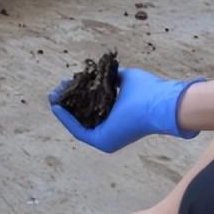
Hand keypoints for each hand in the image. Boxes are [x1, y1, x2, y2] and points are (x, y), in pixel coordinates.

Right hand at [49, 68, 202, 152]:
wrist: (160, 103)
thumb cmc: (149, 91)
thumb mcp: (127, 79)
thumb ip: (113, 77)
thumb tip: (102, 72)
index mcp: (119, 118)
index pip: (94, 108)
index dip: (78, 96)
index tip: (67, 84)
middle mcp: (112, 131)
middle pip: (83, 116)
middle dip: (67, 103)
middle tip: (56, 91)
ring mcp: (106, 138)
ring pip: (78, 124)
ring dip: (64, 111)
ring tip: (53, 97)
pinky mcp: (102, 141)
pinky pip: (78, 131)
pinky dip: (66, 119)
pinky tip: (57, 107)